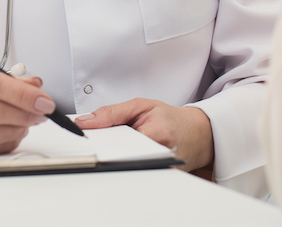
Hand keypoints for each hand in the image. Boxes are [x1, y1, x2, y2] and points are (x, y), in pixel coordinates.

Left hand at [74, 98, 212, 171]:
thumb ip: (113, 113)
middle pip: (121, 157)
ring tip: (108, 149)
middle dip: (105, 150)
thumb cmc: (170, 118)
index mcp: (156, 132)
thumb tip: (86, 122)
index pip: (120, 141)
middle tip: (92, 145)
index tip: (83, 139)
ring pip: (126, 167)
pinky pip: (134, 172)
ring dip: (113, 158)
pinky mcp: (159, 177)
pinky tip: (120, 157)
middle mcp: (160, 154)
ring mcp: (161, 169)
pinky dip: (123, 164)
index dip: (100, 141)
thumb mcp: (142, 105)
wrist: (197, 133)